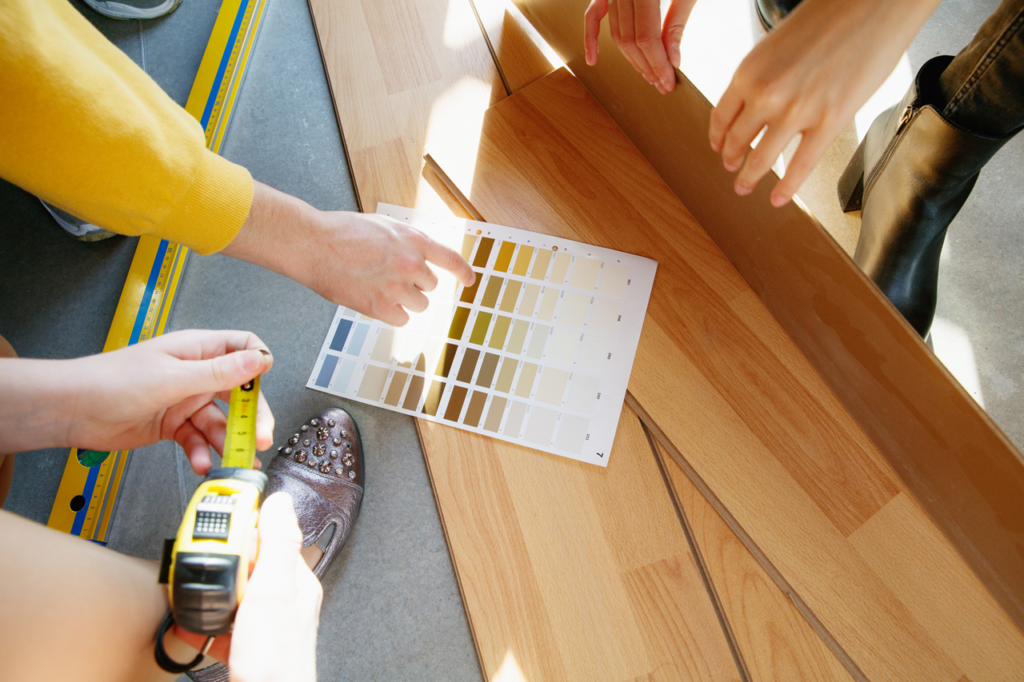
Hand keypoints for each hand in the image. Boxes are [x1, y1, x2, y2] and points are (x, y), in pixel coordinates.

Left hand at [0, 329, 274, 473]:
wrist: (71, 411)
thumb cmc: (111, 382)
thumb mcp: (174, 378)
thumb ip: (220, 373)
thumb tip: (260, 359)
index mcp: (198, 350)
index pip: (244, 349)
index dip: (258, 366)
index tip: (263, 392)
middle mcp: (195, 374)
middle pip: (239, 393)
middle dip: (252, 418)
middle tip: (261, 440)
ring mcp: (184, 400)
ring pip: (220, 422)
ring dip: (228, 442)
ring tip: (234, 461)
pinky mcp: (172, 425)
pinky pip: (198, 440)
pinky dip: (202, 452)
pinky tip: (201, 463)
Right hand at [175, 493, 321, 681]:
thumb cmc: (276, 662)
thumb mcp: (274, 591)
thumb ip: (278, 544)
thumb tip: (280, 501)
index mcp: (295, 581)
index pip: (270, 537)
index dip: (244, 527)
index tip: (220, 524)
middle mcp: (282, 601)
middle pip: (246, 565)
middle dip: (220, 561)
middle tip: (200, 561)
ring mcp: (263, 625)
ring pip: (231, 594)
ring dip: (209, 591)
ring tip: (192, 591)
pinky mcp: (245, 647)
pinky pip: (220, 626)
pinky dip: (202, 623)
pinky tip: (192, 625)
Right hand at [306, 211, 475, 325]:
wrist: (314, 244)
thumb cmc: (342, 232)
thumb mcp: (384, 226)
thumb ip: (407, 242)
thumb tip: (421, 258)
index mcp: (414, 240)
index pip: (451, 259)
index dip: (463, 272)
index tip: (469, 281)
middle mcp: (411, 264)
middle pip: (432, 286)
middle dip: (416, 283)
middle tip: (390, 276)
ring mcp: (397, 287)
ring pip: (420, 305)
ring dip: (405, 300)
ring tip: (380, 286)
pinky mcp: (381, 307)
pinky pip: (402, 319)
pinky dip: (391, 314)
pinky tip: (373, 300)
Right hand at [584, 0, 696, 93]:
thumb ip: (678, 22)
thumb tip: (672, 59)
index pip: (646, 38)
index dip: (658, 63)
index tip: (668, 81)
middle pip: (629, 40)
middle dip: (646, 66)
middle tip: (661, 83)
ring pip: (616, 33)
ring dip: (630, 58)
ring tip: (647, 74)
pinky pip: (592, 15)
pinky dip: (591, 38)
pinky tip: (593, 59)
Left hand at [709, 0, 940, 205]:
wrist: (875, 2)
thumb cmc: (831, 15)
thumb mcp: (778, 43)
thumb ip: (763, 75)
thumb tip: (755, 102)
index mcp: (749, 71)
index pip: (722, 116)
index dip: (718, 137)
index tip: (719, 147)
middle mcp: (766, 94)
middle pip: (737, 140)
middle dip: (731, 159)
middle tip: (731, 169)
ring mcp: (796, 111)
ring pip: (762, 159)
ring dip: (750, 177)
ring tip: (745, 187)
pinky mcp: (829, 122)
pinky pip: (800, 166)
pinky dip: (786, 188)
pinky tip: (778, 198)